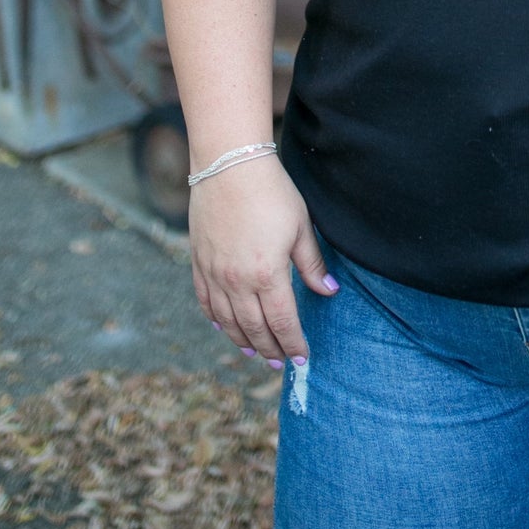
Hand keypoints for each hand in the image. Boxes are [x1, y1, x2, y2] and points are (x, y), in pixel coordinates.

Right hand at [189, 155, 337, 366]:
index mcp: (267, 274)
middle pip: (255, 328)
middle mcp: (237, 281)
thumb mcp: (300, 227)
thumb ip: (312, 264)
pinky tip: (224, 327)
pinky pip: (206, 302)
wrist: (230, 165)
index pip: (282, 322)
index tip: (302, 357)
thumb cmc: (271, 192)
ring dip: (243, 341)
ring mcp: (215, 274)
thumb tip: (329, 292)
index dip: (293, 343)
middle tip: (280, 363)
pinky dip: (216, 320)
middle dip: (270, 349)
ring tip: (255, 353)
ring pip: (228, 322)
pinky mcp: (199, 263)